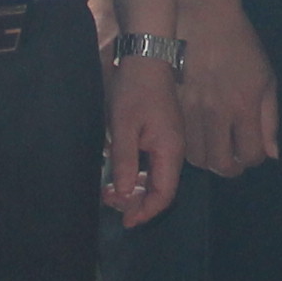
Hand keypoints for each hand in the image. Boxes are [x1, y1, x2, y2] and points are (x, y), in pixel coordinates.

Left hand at [104, 55, 185, 226]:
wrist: (147, 58)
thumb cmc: (134, 91)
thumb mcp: (123, 127)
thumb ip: (123, 162)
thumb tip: (121, 194)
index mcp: (169, 151)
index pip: (163, 195)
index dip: (145, 212)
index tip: (125, 222)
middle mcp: (174, 151)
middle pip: (160, 190)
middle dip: (135, 202)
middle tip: (108, 201)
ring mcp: (169, 143)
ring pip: (155, 178)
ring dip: (134, 189)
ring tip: (109, 190)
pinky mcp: (161, 136)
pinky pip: (152, 165)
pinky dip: (136, 175)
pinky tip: (119, 173)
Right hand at [182, 8, 279, 177]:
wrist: (200, 16)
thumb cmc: (239, 45)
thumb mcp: (265, 77)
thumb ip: (270, 119)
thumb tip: (271, 154)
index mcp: (244, 105)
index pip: (251, 155)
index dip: (254, 158)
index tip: (252, 151)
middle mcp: (215, 112)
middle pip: (221, 164)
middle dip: (231, 167)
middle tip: (232, 158)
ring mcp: (190, 110)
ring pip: (196, 157)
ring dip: (208, 159)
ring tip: (214, 148)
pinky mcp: (170, 105)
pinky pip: (179, 140)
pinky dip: (189, 146)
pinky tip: (197, 136)